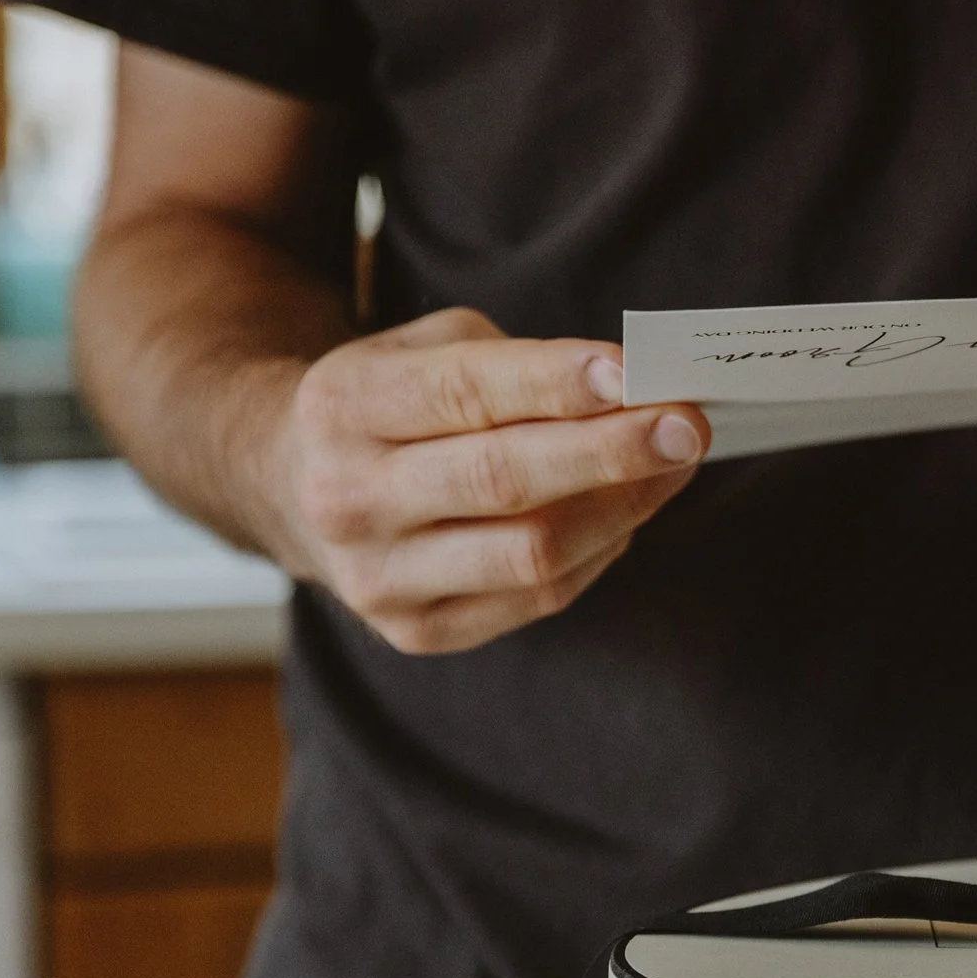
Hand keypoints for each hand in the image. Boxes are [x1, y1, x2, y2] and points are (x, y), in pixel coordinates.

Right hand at [260, 307, 706, 652]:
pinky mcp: (416, 630)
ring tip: (677, 464)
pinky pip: (539, 597)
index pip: (465, 395)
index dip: (556, 383)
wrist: (287, 482)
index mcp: (343, 406)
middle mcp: (348, 497)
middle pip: (503, 480)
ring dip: (623, 506)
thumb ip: (517, 360)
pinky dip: (599, 550)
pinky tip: (628, 513)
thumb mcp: (425, 347)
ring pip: (531, 552)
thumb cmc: (389, 401)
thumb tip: (633, 390)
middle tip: (689, 425)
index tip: (636, 371)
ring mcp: (377, 576)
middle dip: (610, 452)